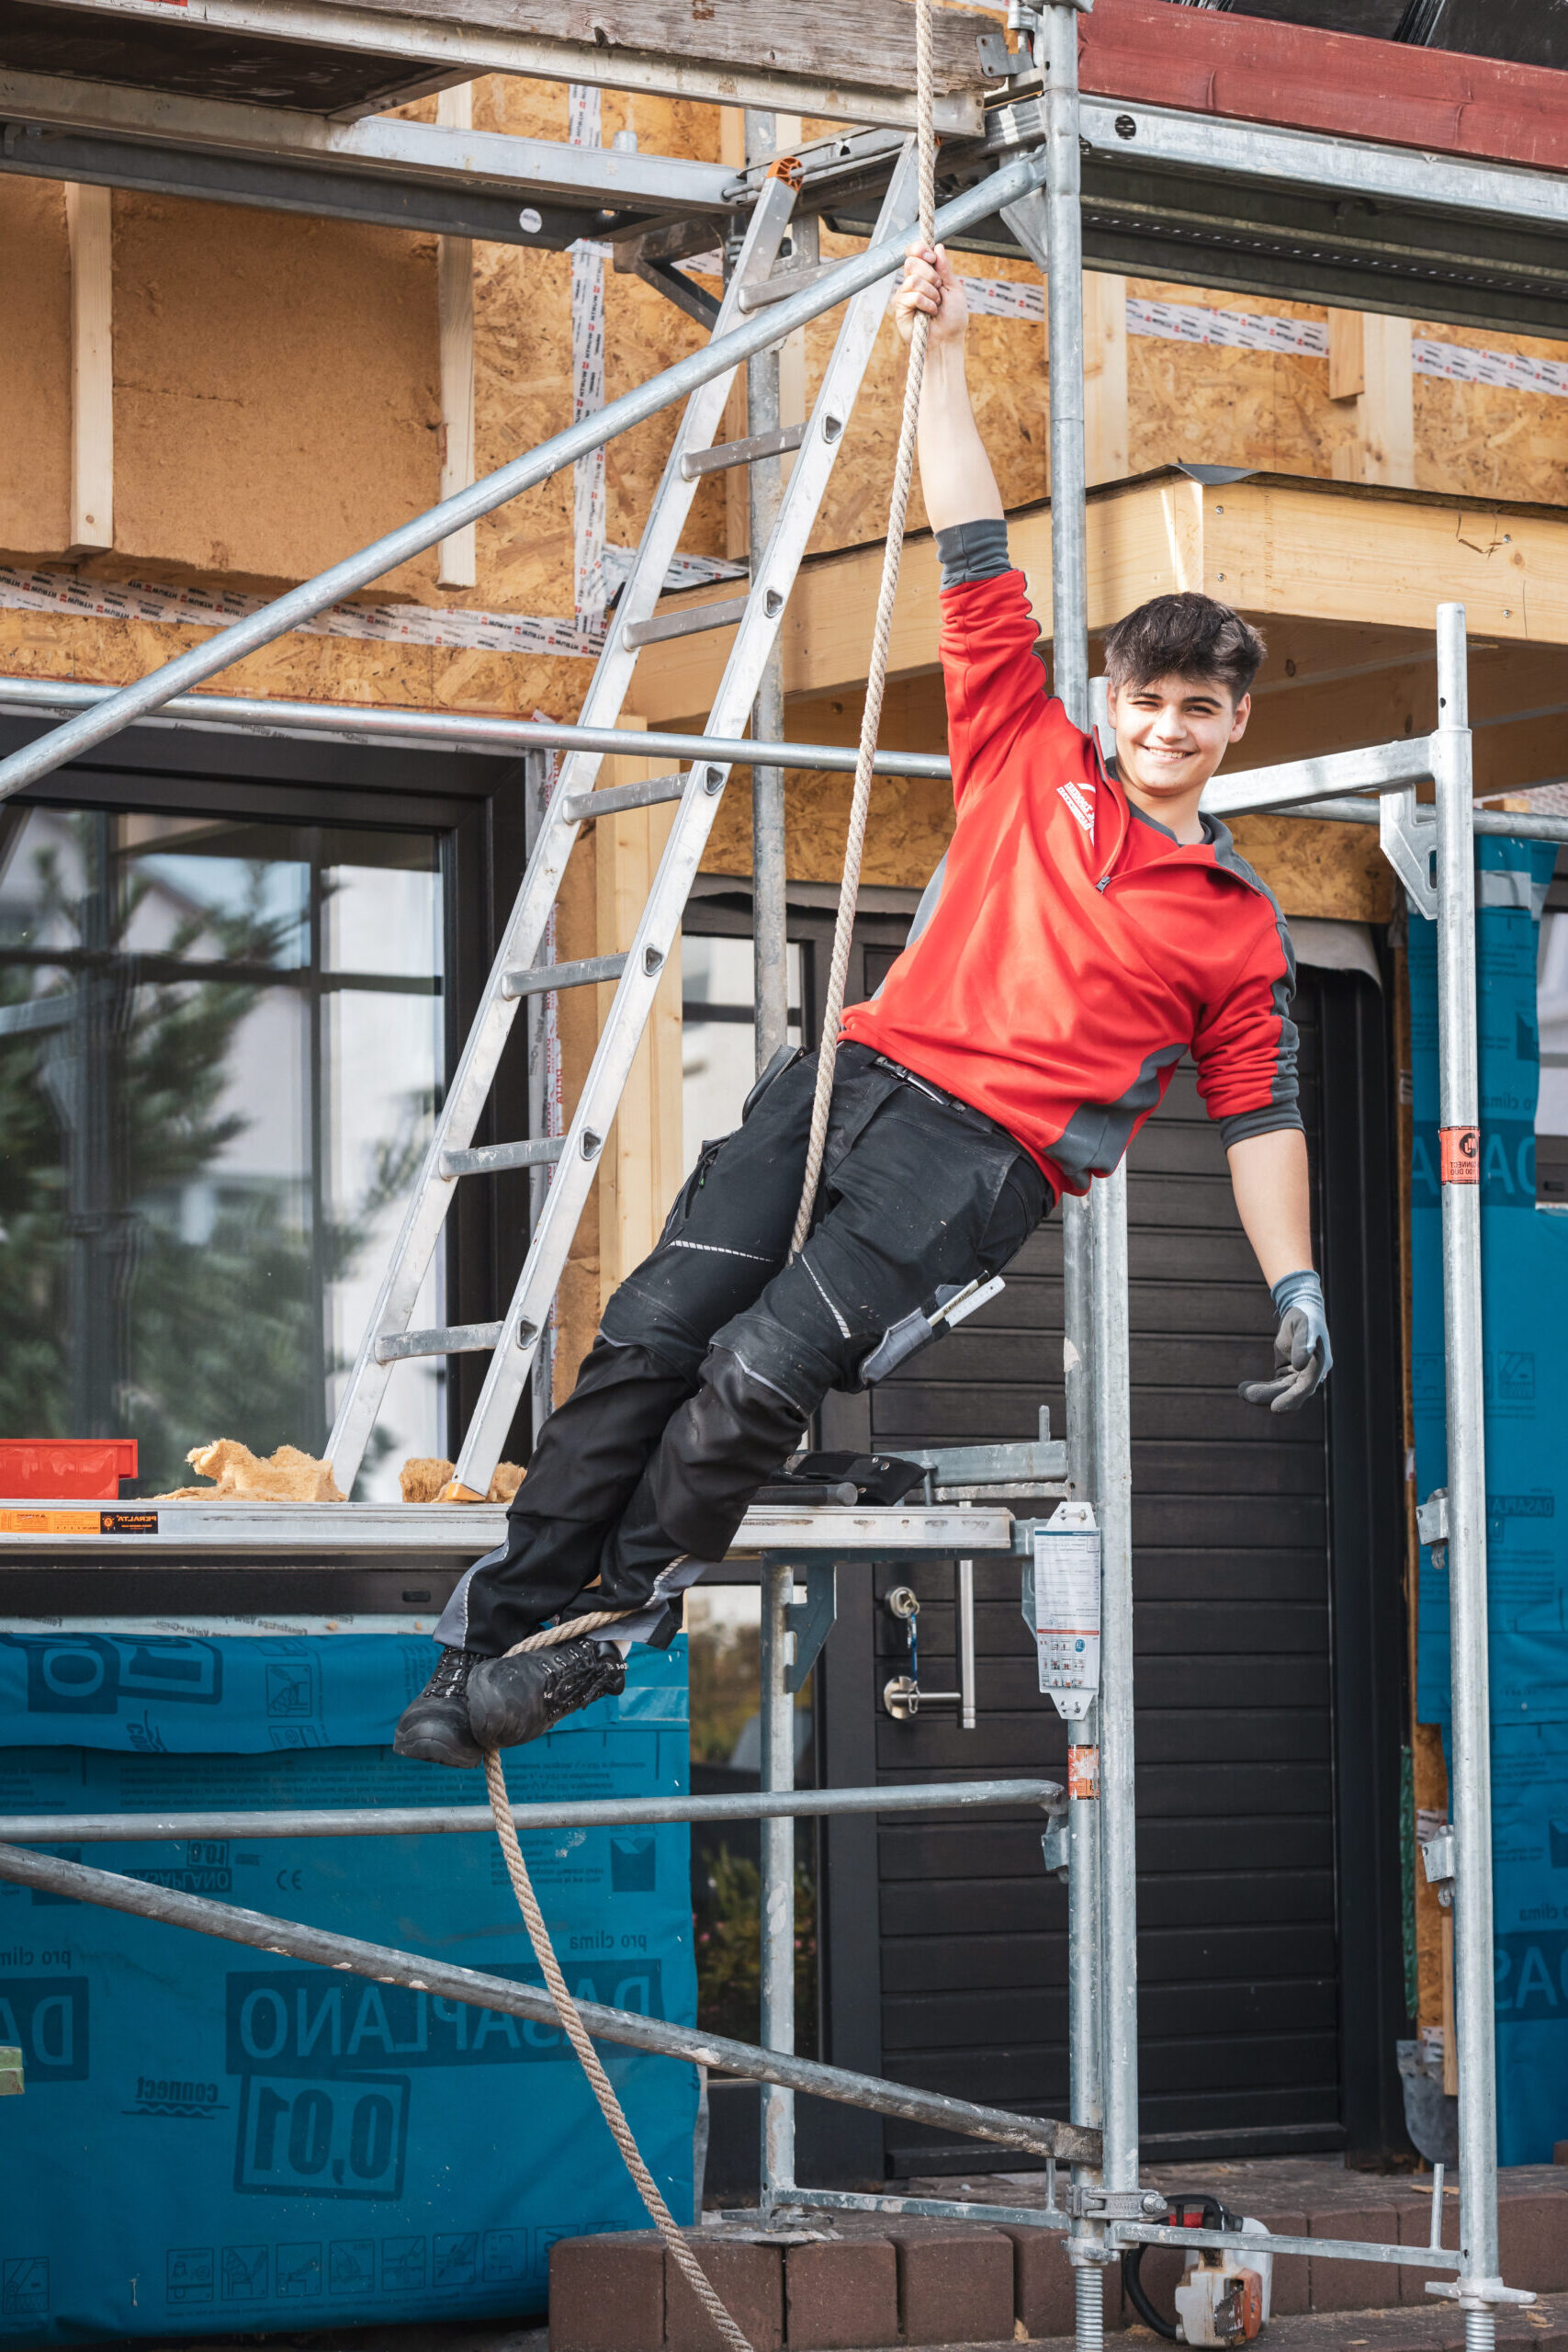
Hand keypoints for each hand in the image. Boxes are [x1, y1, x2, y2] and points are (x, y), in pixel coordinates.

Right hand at [894, 241, 967, 349]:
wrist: (947, 340)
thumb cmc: (953, 317)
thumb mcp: (954, 288)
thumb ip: (945, 268)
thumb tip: (938, 247)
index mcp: (924, 273)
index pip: (913, 252)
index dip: (920, 249)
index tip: (932, 258)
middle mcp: (912, 281)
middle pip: (912, 262)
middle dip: (930, 275)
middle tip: (938, 289)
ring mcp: (904, 294)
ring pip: (913, 280)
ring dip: (930, 292)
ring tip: (936, 304)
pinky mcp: (900, 307)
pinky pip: (913, 296)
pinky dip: (926, 303)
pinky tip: (930, 312)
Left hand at [1239, 1269, 1331, 1412]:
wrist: (1302, 1310)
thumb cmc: (1304, 1316)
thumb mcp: (1304, 1325)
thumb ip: (1302, 1343)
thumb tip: (1299, 1366)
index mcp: (1320, 1365)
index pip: (1306, 1386)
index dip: (1292, 1398)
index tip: (1274, 1408)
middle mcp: (1311, 1374)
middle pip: (1291, 1393)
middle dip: (1269, 1396)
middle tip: (1246, 1394)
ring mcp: (1299, 1375)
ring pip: (1280, 1391)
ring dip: (1261, 1393)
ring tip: (1241, 1390)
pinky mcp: (1287, 1374)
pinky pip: (1274, 1386)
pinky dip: (1260, 1388)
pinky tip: (1243, 1388)